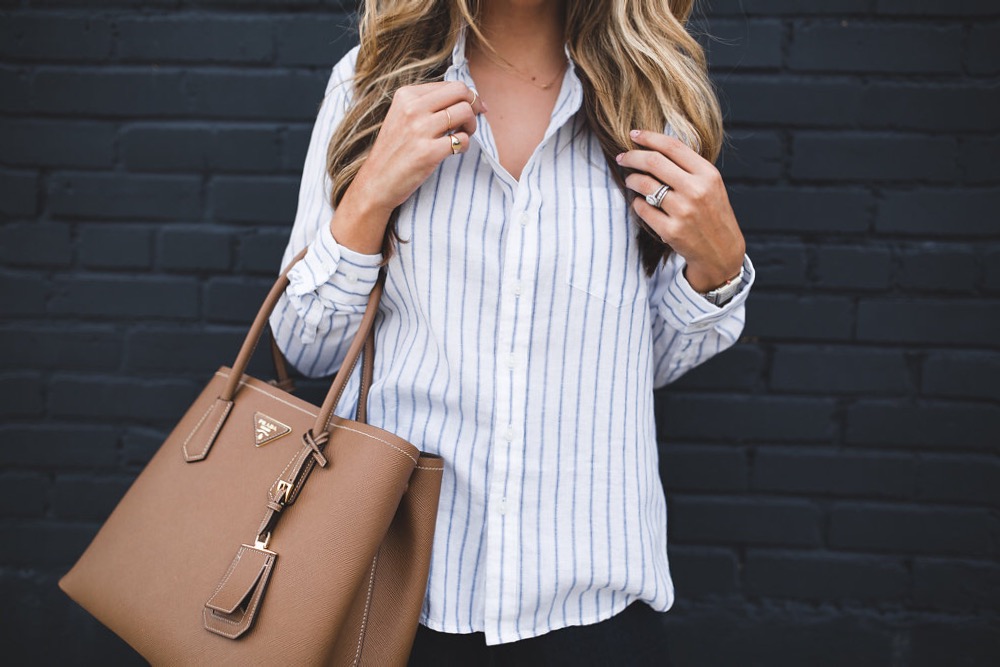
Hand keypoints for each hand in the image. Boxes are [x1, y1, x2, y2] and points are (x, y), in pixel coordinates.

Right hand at [347, 81, 485, 214]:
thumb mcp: (402, 116)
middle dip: (474, 105)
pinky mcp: (428, 152)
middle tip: (471, 121)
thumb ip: (427, 103)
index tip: (473, 108)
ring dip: (471, 126)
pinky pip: (462, 140)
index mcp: (406, 96)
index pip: (451, 85)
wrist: (376, 182)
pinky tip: (455, 151)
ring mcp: (420, 130)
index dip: (468, 96)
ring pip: (465, 113)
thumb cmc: (394, 150)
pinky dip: (465, 145)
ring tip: (462, 136)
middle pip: (461, 92)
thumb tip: (465, 96)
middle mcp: (412, 108)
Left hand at [616, 129, 745, 292]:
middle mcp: (696, 190)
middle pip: (654, 162)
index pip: (672, 146)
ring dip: (632, 180)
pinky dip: (637, 203)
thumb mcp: (710, 185)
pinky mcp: (671, 231)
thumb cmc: (712, 213)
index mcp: (707, 174)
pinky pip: (643, 209)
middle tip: (622, 157)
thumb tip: (653, 147)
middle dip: (632, 156)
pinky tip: (640, 202)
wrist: (721, 251)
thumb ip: (688, 167)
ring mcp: (683, 211)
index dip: (649, 137)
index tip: (633, 134)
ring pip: (645, 185)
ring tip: (630, 180)